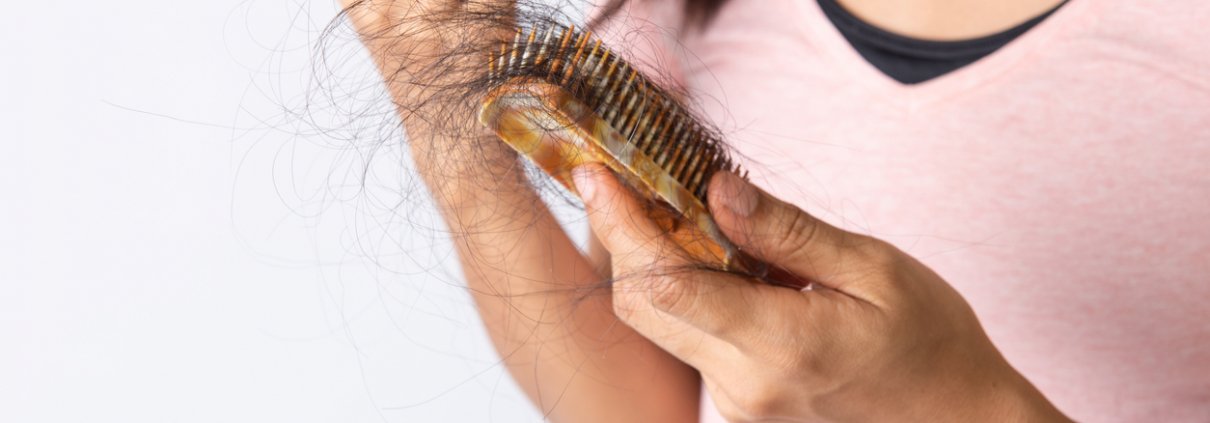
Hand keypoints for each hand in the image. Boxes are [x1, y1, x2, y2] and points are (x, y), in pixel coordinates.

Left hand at [572, 164, 1069, 421]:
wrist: (955, 420)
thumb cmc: (930, 343)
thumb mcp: (874, 270)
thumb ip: (788, 232)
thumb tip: (716, 190)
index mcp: (781, 345)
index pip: (667, 285)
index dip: (622, 226)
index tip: (600, 176)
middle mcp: (744, 385)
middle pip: (643, 306)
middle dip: (621, 238)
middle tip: (617, 181)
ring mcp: (737, 404)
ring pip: (661, 324)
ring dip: (653, 263)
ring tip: (669, 208)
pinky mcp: (739, 406)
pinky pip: (690, 340)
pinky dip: (685, 292)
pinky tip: (709, 256)